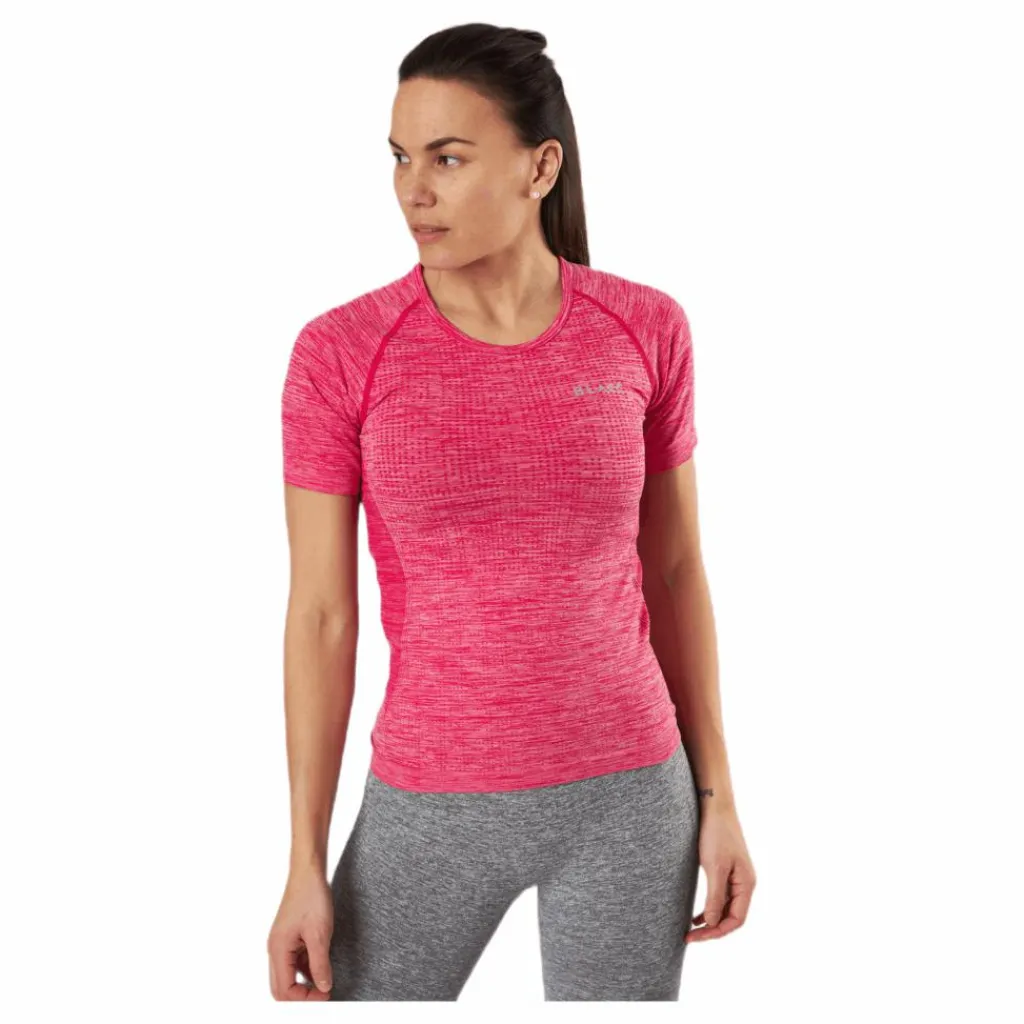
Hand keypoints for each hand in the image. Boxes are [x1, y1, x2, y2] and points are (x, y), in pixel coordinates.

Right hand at [267, 869, 334, 999]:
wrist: (309, 872)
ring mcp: (282, 943)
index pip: (284, 990)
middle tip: (324, 994)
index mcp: (278, 950)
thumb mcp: (320, 933)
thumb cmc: (311, 897)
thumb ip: (320, 964)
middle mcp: (276, 949)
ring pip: (289, 975)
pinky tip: (322, 965)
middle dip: (301, 996)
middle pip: (282, 987)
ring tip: (326, 980)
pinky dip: (307, 968)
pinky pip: (295, 962)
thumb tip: (323, 988)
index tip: (325, 995)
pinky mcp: (290, 938)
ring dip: (305, 982)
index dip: (304, 999)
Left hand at [686, 806, 754, 942]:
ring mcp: (736, 877)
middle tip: (689, 938)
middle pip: (731, 917)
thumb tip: (712, 923)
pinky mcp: (725, 870)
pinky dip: (709, 908)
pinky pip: (720, 897)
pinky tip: (696, 915)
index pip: (736, 919)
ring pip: (725, 908)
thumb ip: (715, 896)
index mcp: (746, 884)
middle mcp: (744, 883)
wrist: (715, 806)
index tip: (697, 937)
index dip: (717, 931)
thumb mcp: (714, 866)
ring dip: (710, 921)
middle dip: (712, 929)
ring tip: (691, 931)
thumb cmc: (716, 834)